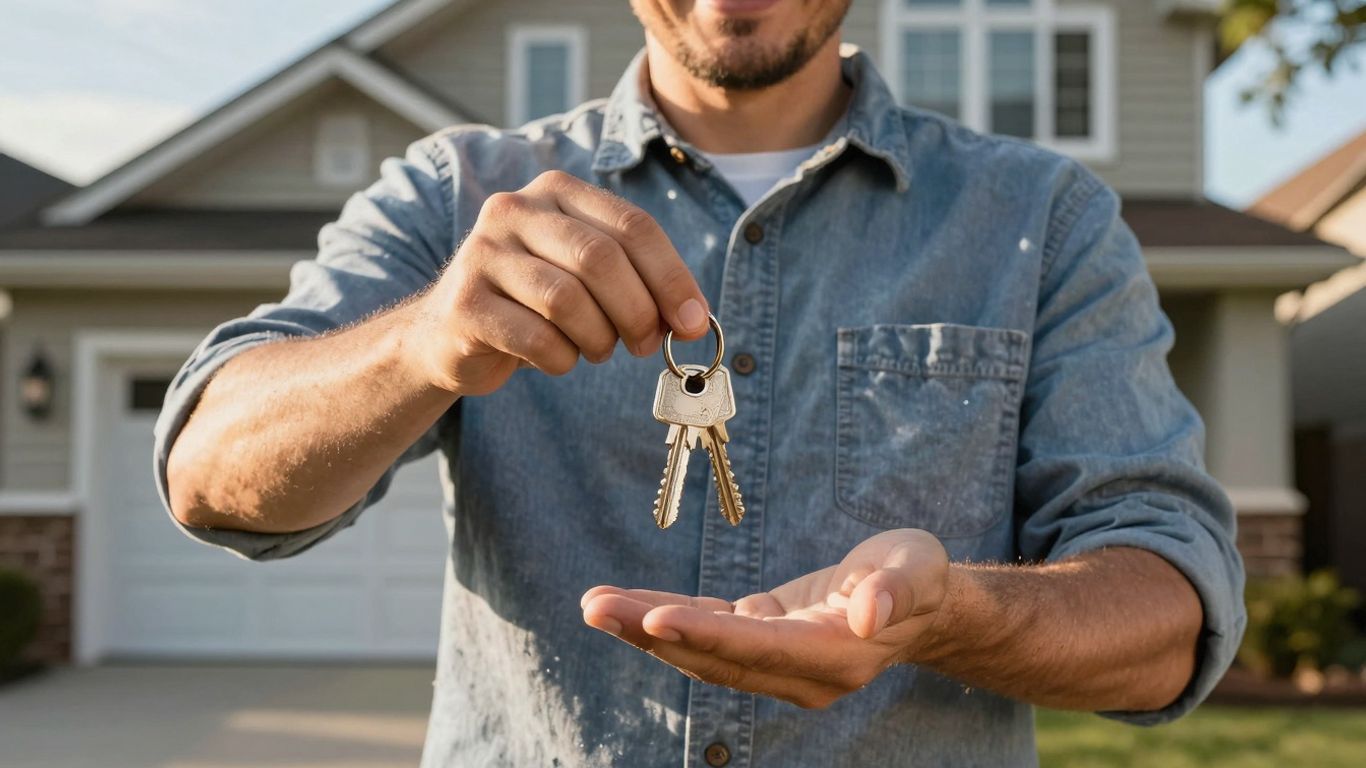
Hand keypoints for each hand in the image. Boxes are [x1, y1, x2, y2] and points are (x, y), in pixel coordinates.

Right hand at [409, 170, 709, 396]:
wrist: (448, 334)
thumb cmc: (535, 305)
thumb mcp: (587, 277)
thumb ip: (638, 283)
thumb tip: (695, 320)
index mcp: (556, 191)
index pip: (632, 226)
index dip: (672, 278)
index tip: (694, 322)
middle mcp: (514, 210)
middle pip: (600, 259)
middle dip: (638, 311)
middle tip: (647, 344)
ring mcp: (483, 254)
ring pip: (567, 299)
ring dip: (598, 338)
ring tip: (597, 349)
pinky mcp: (465, 304)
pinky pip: (536, 338)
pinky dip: (562, 359)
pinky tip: (558, 359)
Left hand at [581, 529, 949, 708]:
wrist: (919, 605)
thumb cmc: (920, 576)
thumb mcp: (919, 569)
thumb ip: (897, 589)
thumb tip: (870, 614)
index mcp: (835, 656)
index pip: (761, 648)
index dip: (707, 636)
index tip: (655, 618)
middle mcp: (799, 673)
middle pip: (716, 656)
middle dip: (652, 632)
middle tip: (596, 607)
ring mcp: (776, 664)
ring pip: (700, 651)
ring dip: (644, 629)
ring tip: (594, 605)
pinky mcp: (760, 643)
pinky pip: (705, 634)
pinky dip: (663, 619)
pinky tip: (624, 604)